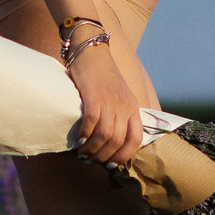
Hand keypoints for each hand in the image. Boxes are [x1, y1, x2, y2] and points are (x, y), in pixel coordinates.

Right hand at [68, 43, 145, 165]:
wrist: (92, 49)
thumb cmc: (102, 75)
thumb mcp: (118, 95)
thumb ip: (118, 114)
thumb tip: (108, 141)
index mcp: (133, 107)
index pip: (136, 139)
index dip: (123, 156)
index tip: (110, 165)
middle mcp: (124, 105)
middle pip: (118, 141)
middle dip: (103, 156)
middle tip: (90, 161)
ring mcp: (110, 100)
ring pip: (105, 135)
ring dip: (92, 149)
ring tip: (82, 154)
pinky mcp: (94, 95)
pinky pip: (92, 121)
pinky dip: (84, 134)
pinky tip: (78, 140)